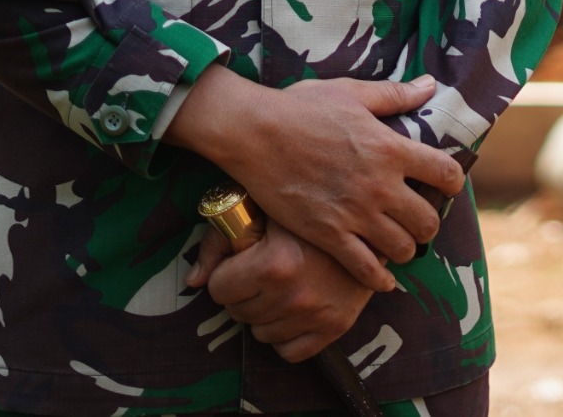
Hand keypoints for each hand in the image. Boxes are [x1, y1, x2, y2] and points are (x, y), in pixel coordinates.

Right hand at [166, 69, 463, 291]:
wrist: (254, 133)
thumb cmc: (301, 107)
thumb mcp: (352, 93)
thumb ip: (396, 95)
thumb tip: (430, 85)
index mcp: (391, 148)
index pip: (446, 173)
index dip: (452, 181)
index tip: (444, 184)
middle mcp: (380, 185)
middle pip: (428, 220)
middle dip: (429, 222)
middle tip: (420, 220)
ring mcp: (355, 213)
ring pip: (403, 248)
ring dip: (406, 248)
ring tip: (398, 243)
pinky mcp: (328, 235)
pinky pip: (366, 269)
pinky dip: (379, 278)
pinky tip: (382, 278)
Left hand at [188, 222, 370, 361]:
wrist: (370, 219)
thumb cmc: (309, 209)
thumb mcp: (263, 211)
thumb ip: (220, 242)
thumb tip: (192, 282)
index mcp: (273, 264)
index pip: (219, 290)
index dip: (227, 274)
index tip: (242, 262)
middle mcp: (293, 295)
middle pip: (238, 312)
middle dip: (244, 293)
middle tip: (263, 271)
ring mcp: (315, 315)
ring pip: (260, 334)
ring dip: (264, 313)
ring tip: (281, 286)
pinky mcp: (335, 327)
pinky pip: (289, 352)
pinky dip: (286, 335)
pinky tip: (294, 308)